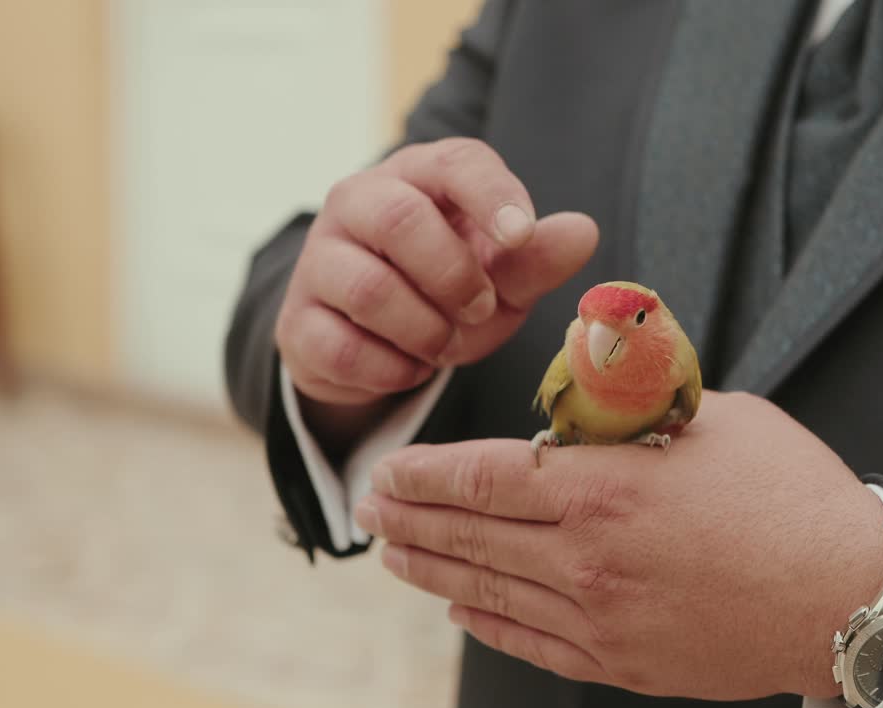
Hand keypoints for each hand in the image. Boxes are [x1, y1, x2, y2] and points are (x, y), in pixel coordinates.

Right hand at [275, 138, 598, 440]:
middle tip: (479, 309)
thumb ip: (536, 257)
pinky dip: (392, 370)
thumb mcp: (503, 278)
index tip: (520, 234)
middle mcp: (359, 202)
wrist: (379, 346)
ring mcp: (319, 260)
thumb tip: (584, 232)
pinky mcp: (298, 321)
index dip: (491, 196)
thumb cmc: (450, 293)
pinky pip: (344, 348)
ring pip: (369, 288)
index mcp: (420, 176)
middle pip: (400, 220)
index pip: (454, 162)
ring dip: (424, 330)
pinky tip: (408, 367)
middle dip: (453, 276)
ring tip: (443, 343)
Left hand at [355, 391, 882, 699]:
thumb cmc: (791, 496)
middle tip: (371, 508)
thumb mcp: (717, 419)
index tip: (389, 468)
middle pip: (471, 537)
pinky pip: (531, 641)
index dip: (425, 474)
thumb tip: (595, 398)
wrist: (848, 595)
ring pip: (489, 590)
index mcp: (604, 488)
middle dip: (411, 520)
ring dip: (432, 570)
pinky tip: (458, 607)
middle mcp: (586, 558)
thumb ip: (641, 409)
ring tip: (394, 556)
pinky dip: (485, 621)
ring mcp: (600, 619)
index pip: (482, 478)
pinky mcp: (621, 661)